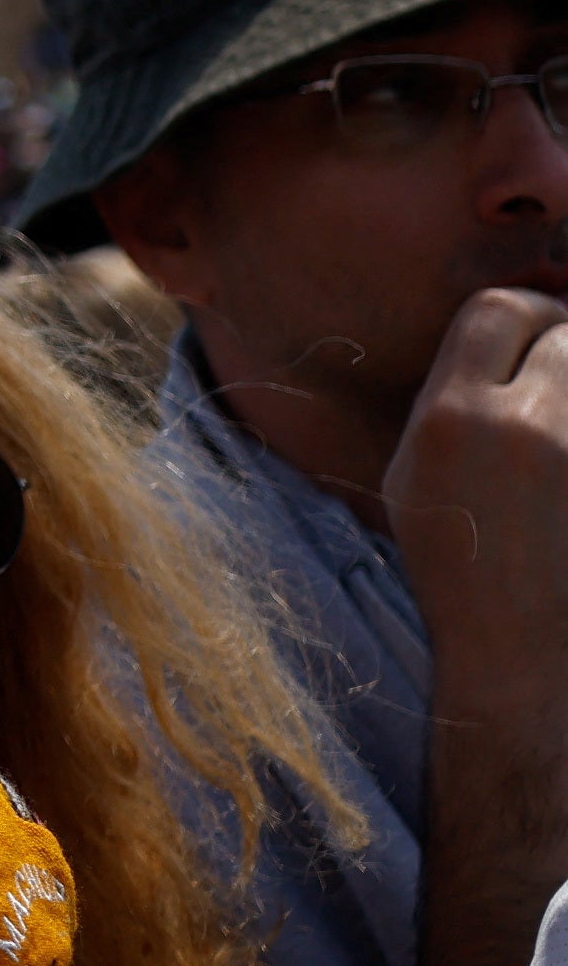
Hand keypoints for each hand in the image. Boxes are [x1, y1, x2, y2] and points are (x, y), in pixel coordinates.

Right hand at [383, 287, 567, 727]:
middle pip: (564, 330)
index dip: (525, 311)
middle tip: (563, 366)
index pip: (498, 309)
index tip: (539, 326)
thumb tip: (504, 332)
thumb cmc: (460, 566)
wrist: (526, 655)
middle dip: (567, 338)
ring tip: (563, 417)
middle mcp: (525, 426)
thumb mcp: (413, 475)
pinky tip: (567, 460)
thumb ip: (449, 396)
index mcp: (454, 418)